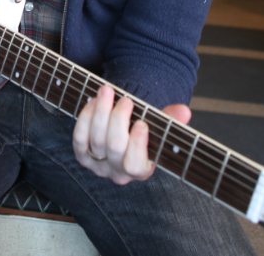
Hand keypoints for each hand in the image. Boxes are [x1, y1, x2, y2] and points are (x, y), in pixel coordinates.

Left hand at [72, 84, 191, 184]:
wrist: (120, 134)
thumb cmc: (142, 129)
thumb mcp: (158, 126)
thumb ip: (170, 119)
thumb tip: (184, 112)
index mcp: (141, 170)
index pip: (136, 165)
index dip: (137, 145)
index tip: (141, 123)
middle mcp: (118, 172)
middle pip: (115, 148)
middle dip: (118, 120)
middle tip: (126, 100)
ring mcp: (98, 165)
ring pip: (96, 140)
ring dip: (101, 112)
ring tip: (107, 91)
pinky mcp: (82, 155)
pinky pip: (79, 138)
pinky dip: (85, 118)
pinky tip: (94, 102)